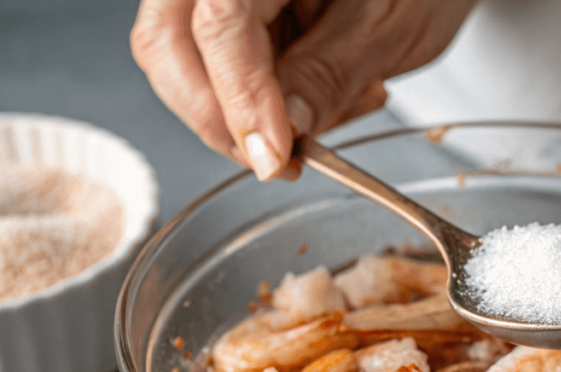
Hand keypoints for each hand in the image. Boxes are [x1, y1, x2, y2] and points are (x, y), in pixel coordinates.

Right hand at [131, 0, 475, 179]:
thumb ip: (326, 77)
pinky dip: (256, 102)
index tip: (272, 158)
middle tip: (278, 162)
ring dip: (240, 115)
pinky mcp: (226, 13)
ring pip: (180, 62)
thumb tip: (278, 134)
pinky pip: (209, 67)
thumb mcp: (387, 27)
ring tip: (323, 115)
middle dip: (219, 119)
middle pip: (167, 43)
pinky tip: (315, 99)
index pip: (218, 21)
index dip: (239, 98)